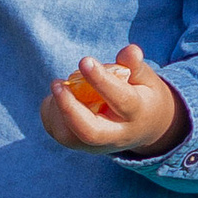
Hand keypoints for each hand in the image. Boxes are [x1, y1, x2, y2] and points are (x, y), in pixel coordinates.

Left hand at [40, 43, 187, 157]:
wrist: (145, 127)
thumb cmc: (142, 95)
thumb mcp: (145, 78)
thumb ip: (135, 65)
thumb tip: (130, 51)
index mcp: (137, 114)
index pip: (120, 99)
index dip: (101, 81)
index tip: (85, 61)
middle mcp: (116, 135)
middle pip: (91, 133)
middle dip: (69, 108)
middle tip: (57, 83)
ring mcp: (97, 145)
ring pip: (69, 138)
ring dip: (57, 110)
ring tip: (59, 85)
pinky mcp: (82, 146)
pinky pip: (59, 133)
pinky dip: (51, 113)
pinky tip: (59, 97)